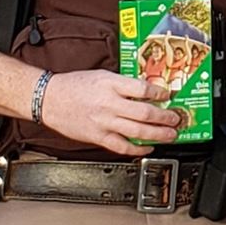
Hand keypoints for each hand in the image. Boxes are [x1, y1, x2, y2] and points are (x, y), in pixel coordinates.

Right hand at [38, 69, 178, 155]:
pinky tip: (148, 147)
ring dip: (158, 134)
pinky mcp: (98, 136)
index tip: (168, 95)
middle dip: (165, 117)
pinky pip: (122, 146)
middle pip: (144, 113)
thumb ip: (123, 83)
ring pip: (138, 131)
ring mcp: (104, 122)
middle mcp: (109, 104)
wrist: (49, 99)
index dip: (160, 93)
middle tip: (176, 119)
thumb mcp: (102, 76)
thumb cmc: (74, 85)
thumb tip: (146, 90)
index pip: (142, 89)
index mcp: (111, 84)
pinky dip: (138, 148)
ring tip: (171, 135)